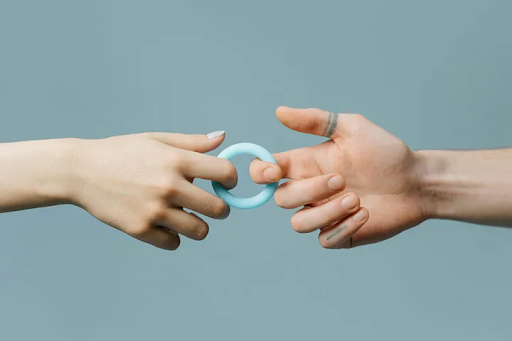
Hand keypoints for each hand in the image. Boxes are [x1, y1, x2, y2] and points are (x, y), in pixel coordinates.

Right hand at [66, 131, 277, 249]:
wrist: (81, 171)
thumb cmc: (122, 152)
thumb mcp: (156, 140)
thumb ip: (192, 142)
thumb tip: (222, 138)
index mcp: (176, 160)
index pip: (225, 173)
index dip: (231, 179)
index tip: (225, 183)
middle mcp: (169, 186)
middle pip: (219, 209)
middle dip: (220, 208)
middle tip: (209, 205)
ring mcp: (155, 211)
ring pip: (200, 231)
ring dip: (198, 225)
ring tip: (185, 215)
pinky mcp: (140, 229)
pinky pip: (173, 243)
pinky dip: (173, 236)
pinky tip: (164, 224)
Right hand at [251, 107, 426, 248]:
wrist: (417, 180)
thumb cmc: (384, 152)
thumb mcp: (351, 128)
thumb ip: (316, 120)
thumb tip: (279, 112)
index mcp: (305, 165)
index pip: (267, 172)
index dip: (261, 173)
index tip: (276, 171)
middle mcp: (310, 191)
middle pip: (283, 199)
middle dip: (310, 190)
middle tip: (342, 179)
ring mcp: (324, 214)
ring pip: (299, 223)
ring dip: (325, 212)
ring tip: (356, 199)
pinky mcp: (341, 234)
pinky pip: (325, 239)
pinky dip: (342, 228)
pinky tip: (365, 214)